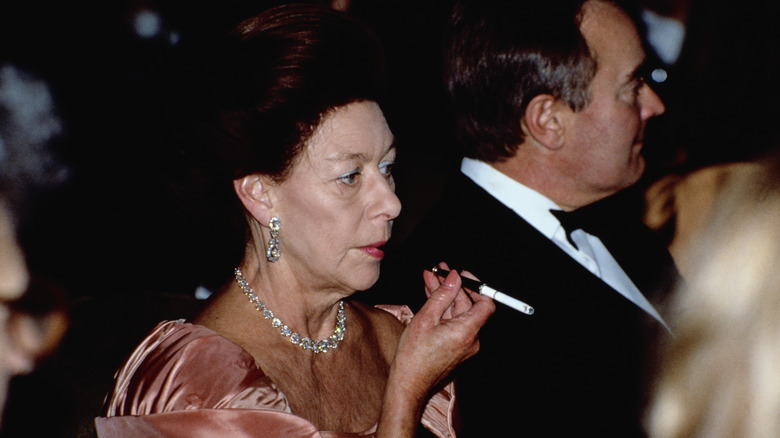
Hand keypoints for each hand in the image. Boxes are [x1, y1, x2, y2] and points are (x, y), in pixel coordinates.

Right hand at [376, 263, 493, 436]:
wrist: (408, 384)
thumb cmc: (414, 356)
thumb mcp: (425, 319)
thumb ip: (442, 295)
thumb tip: (454, 277)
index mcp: (467, 331)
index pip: (485, 303)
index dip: (475, 286)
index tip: (461, 274)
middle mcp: (471, 339)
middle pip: (468, 305)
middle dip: (452, 286)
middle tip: (437, 270)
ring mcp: (463, 344)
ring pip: (457, 313)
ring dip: (445, 296)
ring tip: (430, 277)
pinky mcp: (455, 347)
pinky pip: (452, 323)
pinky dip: (443, 310)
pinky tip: (430, 295)